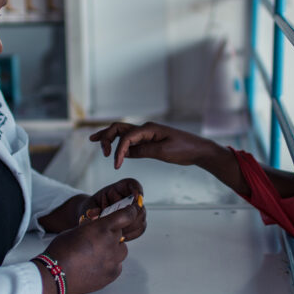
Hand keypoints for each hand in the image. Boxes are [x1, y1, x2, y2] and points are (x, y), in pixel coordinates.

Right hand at [38, 204, 139, 293]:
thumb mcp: (76, 230)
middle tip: (98, 240)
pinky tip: (96, 265)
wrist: (54, 275)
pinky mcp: (112, 274)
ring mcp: (113, 260)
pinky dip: (110, 264)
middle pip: (120, 234)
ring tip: (96, 254)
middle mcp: (110, 243)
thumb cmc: (61, 251)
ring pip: (121, 250)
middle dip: (111, 234)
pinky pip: (117, 265)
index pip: (126, 216)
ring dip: (113, 249)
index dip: (131, 212)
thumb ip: (92, 228)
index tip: (133, 211)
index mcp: (101, 228)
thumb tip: (98, 228)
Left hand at [76, 178, 146, 241]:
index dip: (137, 189)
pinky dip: (132, 234)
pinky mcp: (134, 222)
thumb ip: (92, 209)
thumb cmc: (91, 209)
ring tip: (119, 233)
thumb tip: (93, 214)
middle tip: (122, 222)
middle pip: (139, 204)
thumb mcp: (89, 206)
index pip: (132, 184)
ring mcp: (133, 211)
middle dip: (132, 214)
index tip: (135, 197)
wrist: (90, 219)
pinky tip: (122, 237)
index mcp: (119, 189)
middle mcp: (129, 199)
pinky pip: (140, 228)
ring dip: (132, 226)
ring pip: (141, 217)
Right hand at [89, 122, 219, 169]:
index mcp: (149, 129)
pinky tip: (112, 149)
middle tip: (99, 150)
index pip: (126, 137)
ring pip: (123, 133)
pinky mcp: (149, 141)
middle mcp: (145, 129)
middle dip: (106, 137)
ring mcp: (147, 134)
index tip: (116, 165)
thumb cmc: (184, 149)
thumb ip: (144, 151)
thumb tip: (127, 152)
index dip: (118, 150)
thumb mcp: (164, 152)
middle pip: (119, 128)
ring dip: (109, 137)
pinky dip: (119, 144)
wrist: (198, 150)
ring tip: (95, 141)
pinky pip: (130, 141)